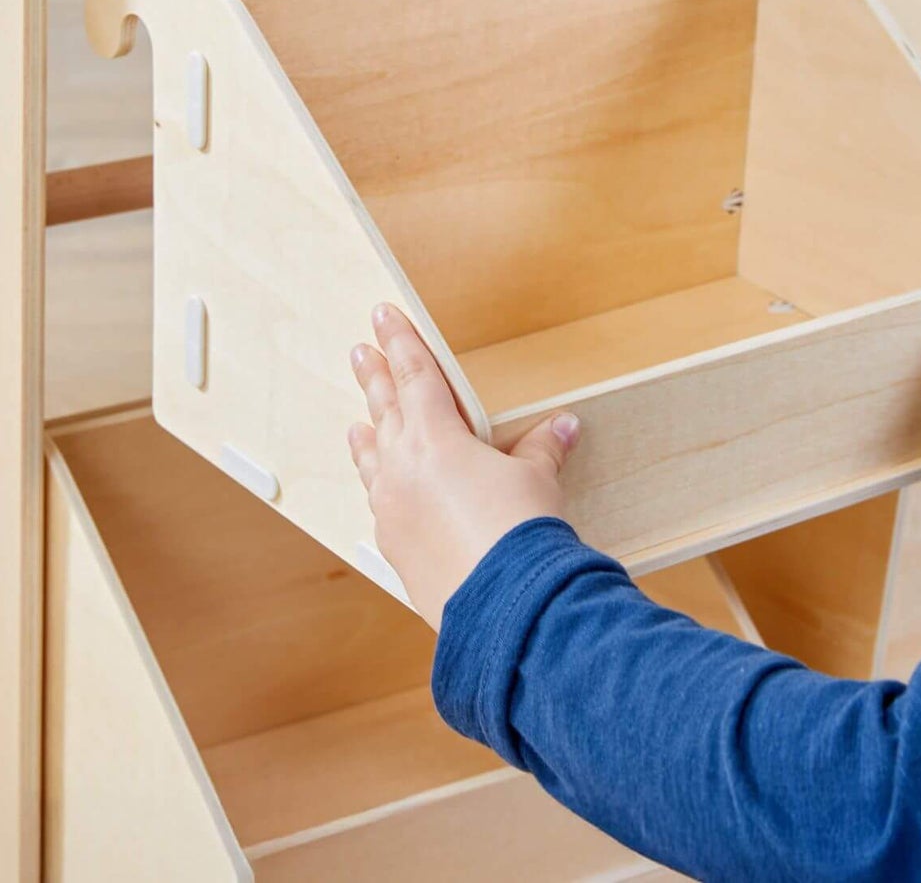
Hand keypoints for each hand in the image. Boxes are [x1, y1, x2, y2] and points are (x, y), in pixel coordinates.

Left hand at [346, 303, 580, 627]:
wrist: (503, 605)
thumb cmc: (519, 532)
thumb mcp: (536, 478)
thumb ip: (541, 447)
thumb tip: (563, 426)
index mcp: (434, 437)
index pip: (414, 374)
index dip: (401, 341)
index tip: (383, 316)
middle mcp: (402, 467)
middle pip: (385, 408)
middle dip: (376, 376)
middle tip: (361, 351)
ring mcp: (391, 508)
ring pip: (374, 457)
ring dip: (368, 432)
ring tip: (358, 420)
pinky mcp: (394, 546)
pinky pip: (379, 501)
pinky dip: (377, 483)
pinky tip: (380, 486)